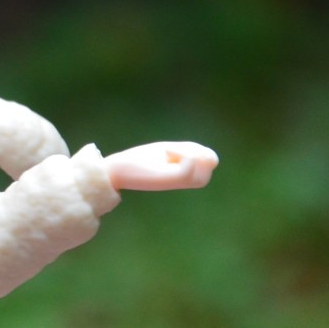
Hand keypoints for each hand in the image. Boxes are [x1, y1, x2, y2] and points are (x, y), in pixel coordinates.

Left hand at [103, 141, 218, 191]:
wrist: (116, 171)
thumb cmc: (137, 161)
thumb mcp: (165, 151)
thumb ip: (185, 152)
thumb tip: (206, 155)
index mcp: (185, 170)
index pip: (210, 159)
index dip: (202, 150)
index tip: (175, 148)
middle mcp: (185, 177)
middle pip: (212, 160)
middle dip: (198, 150)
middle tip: (171, 150)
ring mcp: (180, 179)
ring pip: (206, 163)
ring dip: (191, 151)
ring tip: (168, 152)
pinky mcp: (173, 179)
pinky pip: (191, 164)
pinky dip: (181, 152)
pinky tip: (164, 152)